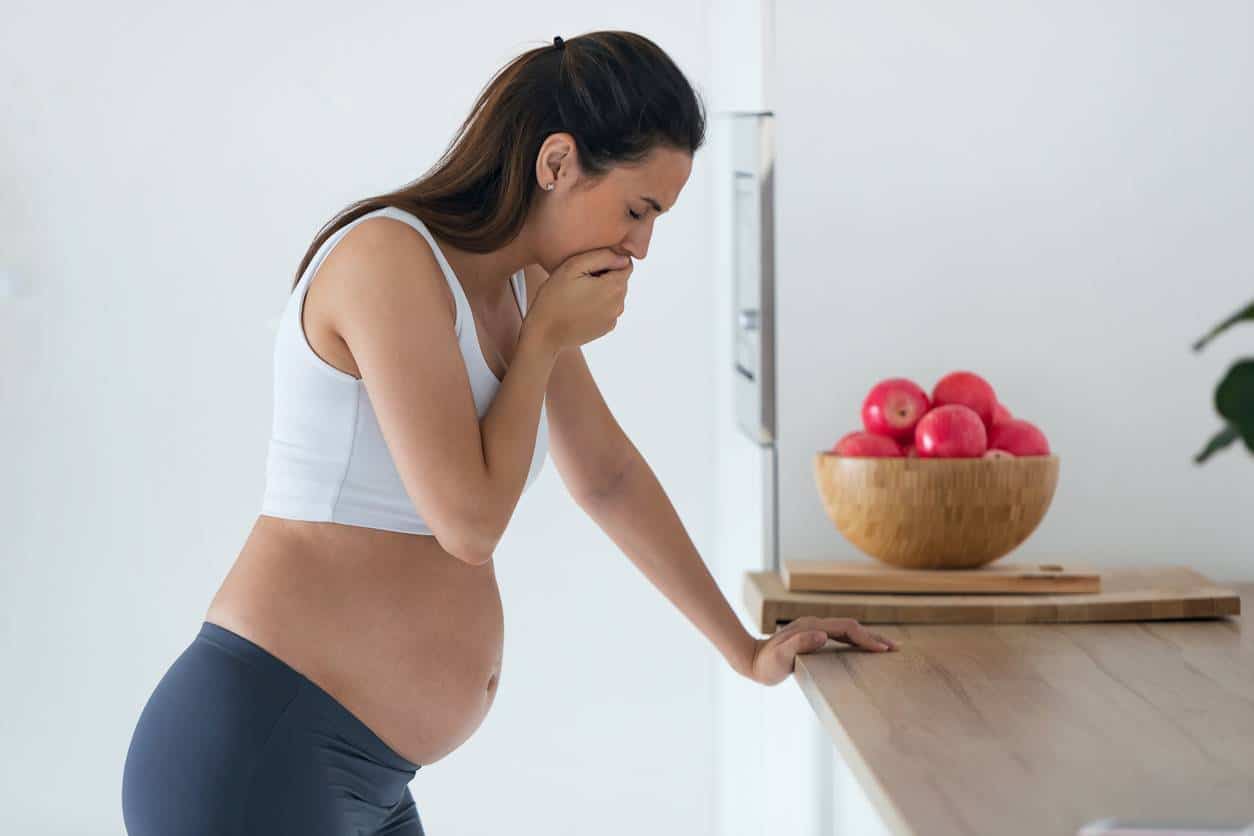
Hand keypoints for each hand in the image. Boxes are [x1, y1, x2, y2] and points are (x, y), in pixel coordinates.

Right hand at [527, 248, 632, 352]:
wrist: (544, 332)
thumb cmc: (554, 297)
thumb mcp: (573, 266)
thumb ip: (602, 256)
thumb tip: (623, 257)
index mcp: (614, 287)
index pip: (626, 264)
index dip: (608, 261)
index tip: (589, 266)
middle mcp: (619, 304)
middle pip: (620, 280)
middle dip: (605, 275)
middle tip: (580, 279)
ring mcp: (613, 319)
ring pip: (614, 295)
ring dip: (601, 290)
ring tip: (578, 293)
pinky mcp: (605, 328)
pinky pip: (607, 309)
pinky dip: (598, 305)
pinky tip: (579, 306)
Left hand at [747, 616, 899, 685]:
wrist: (751, 660)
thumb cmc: (765, 664)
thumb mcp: (780, 657)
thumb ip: (799, 644)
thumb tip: (823, 636)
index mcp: (812, 627)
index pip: (846, 629)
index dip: (866, 638)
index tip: (883, 649)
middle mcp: (815, 625)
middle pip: (851, 627)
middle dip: (874, 637)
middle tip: (895, 648)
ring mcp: (814, 630)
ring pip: (847, 631)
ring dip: (867, 638)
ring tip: (886, 648)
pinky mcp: (813, 637)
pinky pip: (840, 637)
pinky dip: (856, 641)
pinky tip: (863, 649)